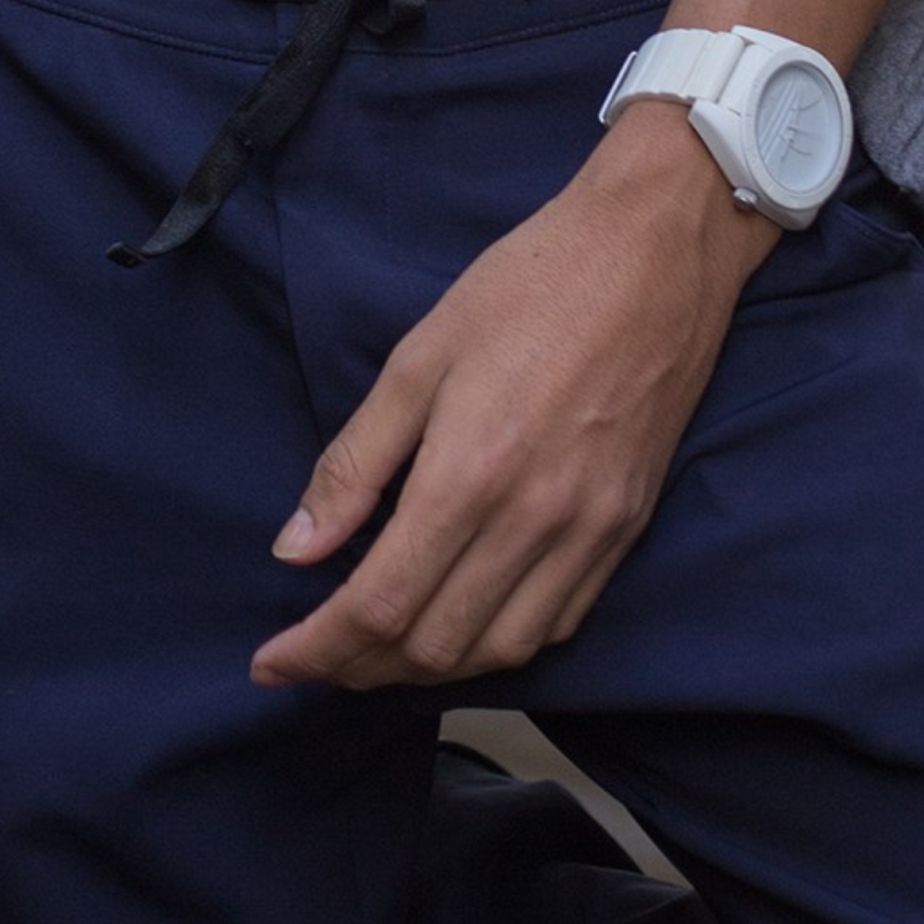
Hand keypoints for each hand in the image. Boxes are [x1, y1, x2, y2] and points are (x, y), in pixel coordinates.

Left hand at [251, 106, 776, 689]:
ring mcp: (589, 534)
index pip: (379, 606)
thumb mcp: (420, 356)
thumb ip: (355, 462)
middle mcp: (533, 522)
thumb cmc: (528, 286)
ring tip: (379, 650)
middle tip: (315, 653)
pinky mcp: (626, 530)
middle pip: (434, 646)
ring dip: (429, 668)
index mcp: (469, 474)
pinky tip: (466, 621)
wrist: (653, 254)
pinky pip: (558, 624)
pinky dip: (500, 644)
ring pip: (499, 651)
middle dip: (360, 667)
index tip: (271, 664)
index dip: (316, 650)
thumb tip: (296, 549)